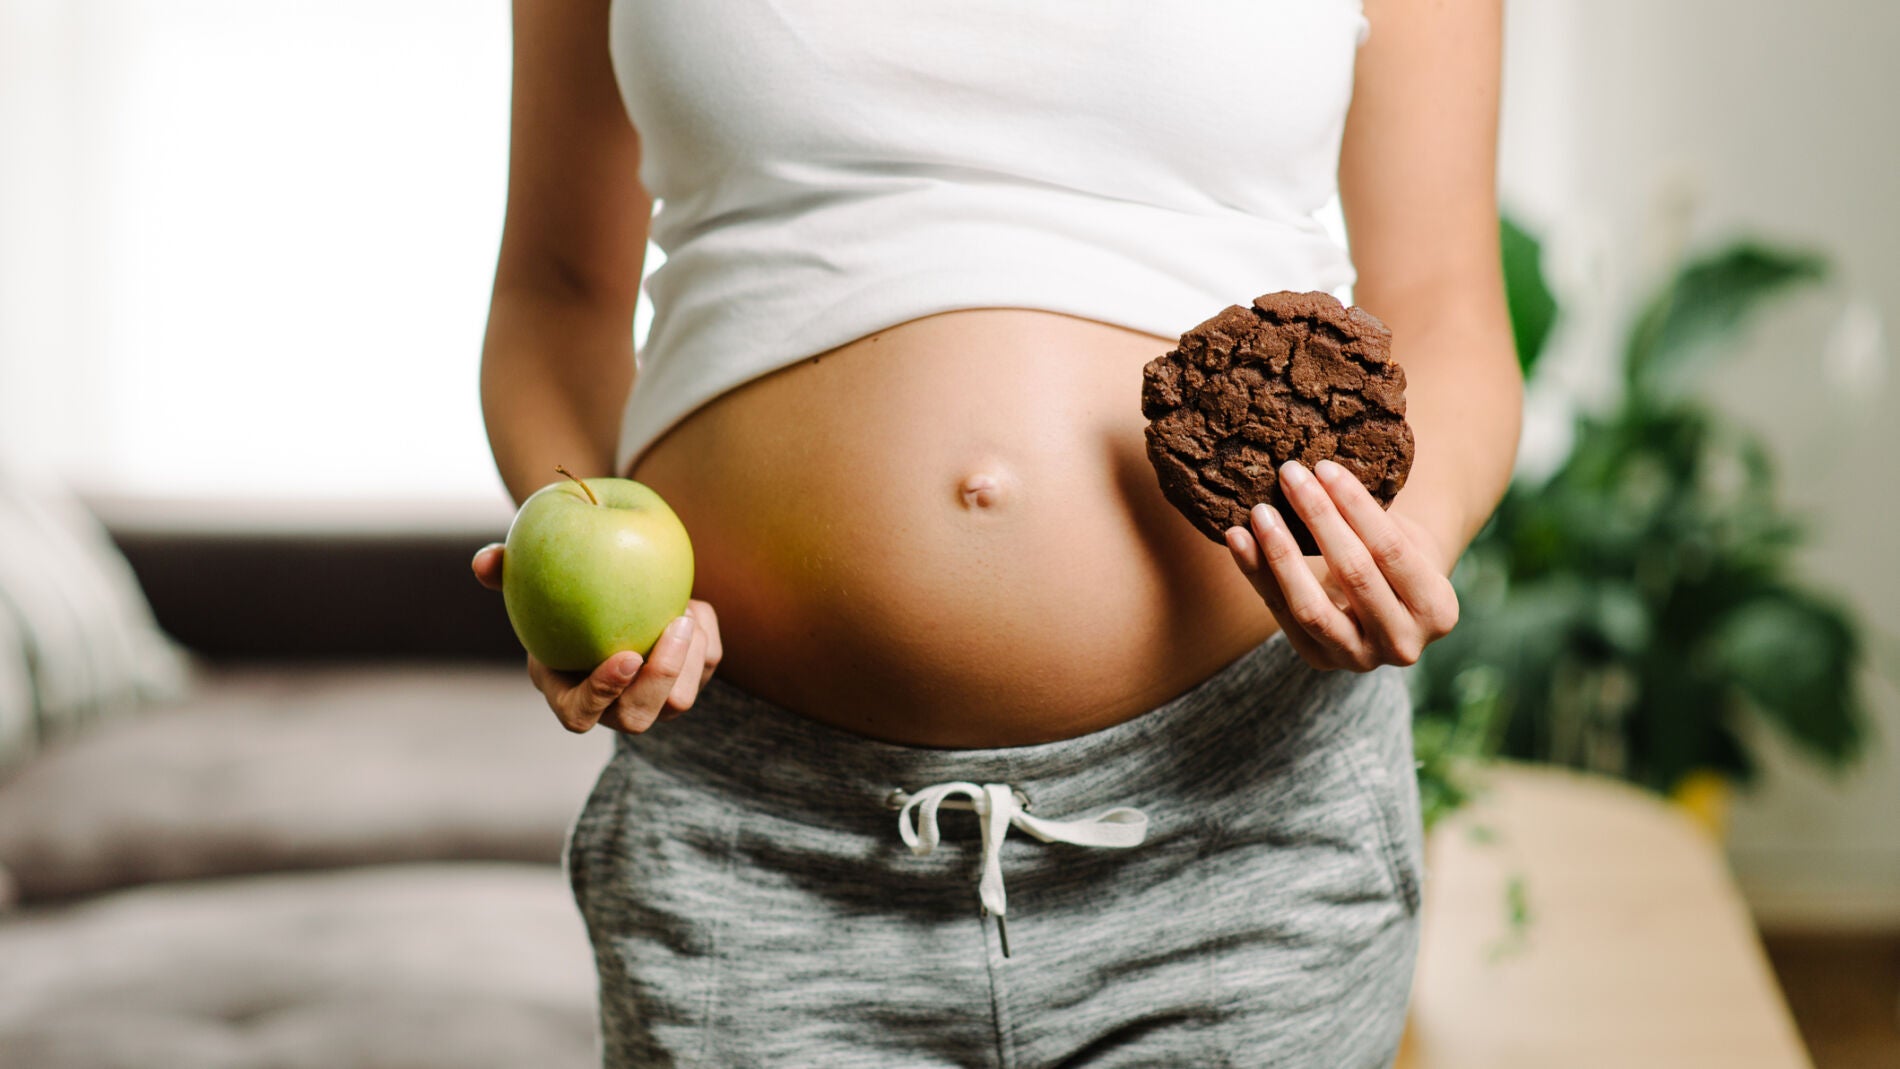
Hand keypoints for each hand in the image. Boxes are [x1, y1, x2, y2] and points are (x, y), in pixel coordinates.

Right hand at [471, 543, 723, 733]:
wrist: (609, 592)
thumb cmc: (557, 588)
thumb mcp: (526, 579)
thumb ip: (503, 572)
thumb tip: (483, 563)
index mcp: (566, 692)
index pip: (580, 714)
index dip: (602, 693)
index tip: (624, 656)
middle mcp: (611, 706)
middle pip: (638, 718)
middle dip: (660, 677)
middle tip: (673, 625)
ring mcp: (652, 700)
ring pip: (682, 700)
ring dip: (689, 657)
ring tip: (685, 610)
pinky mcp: (686, 681)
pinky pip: (706, 669)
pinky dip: (705, 638)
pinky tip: (694, 607)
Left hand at [1224, 459, 1458, 671]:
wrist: (1391, 608)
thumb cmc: (1398, 559)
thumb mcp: (1407, 540)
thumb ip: (1374, 520)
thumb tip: (1318, 471)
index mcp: (1438, 610)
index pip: (1391, 549)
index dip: (1355, 506)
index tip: (1323, 467)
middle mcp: (1403, 644)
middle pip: (1353, 574)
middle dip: (1318, 518)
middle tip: (1290, 474)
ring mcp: (1359, 659)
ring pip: (1311, 607)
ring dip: (1281, 553)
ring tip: (1259, 512)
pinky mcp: (1319, 660)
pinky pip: (1281, 614)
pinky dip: (1256, 574)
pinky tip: (1237, 539)